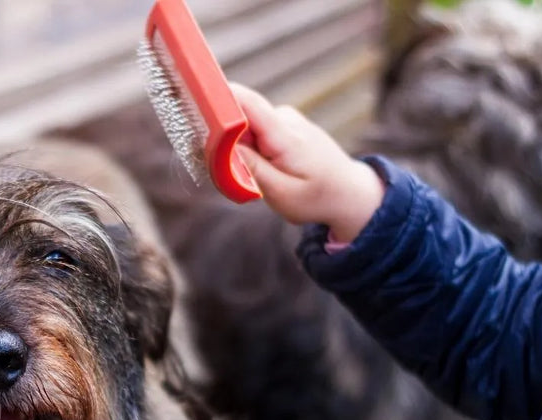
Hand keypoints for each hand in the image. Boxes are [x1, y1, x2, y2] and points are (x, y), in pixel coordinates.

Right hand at [229, 83, 383, 242]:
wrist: (350, 193)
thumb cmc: (317, 197)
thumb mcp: (282, 193)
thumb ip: (251, 169)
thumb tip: (224, 146)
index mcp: (284, 135)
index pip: (244, 102)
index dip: (216, 99)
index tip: (191, 105)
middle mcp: (285, 119)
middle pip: (238, 114)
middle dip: (222, 138)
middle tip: (224, 170)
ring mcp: (286, 120)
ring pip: (245, 126)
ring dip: (238, 149)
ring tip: (255, 177)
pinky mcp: (284, 125)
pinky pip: (255, 130)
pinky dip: (249, 149)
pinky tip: (263, 170)